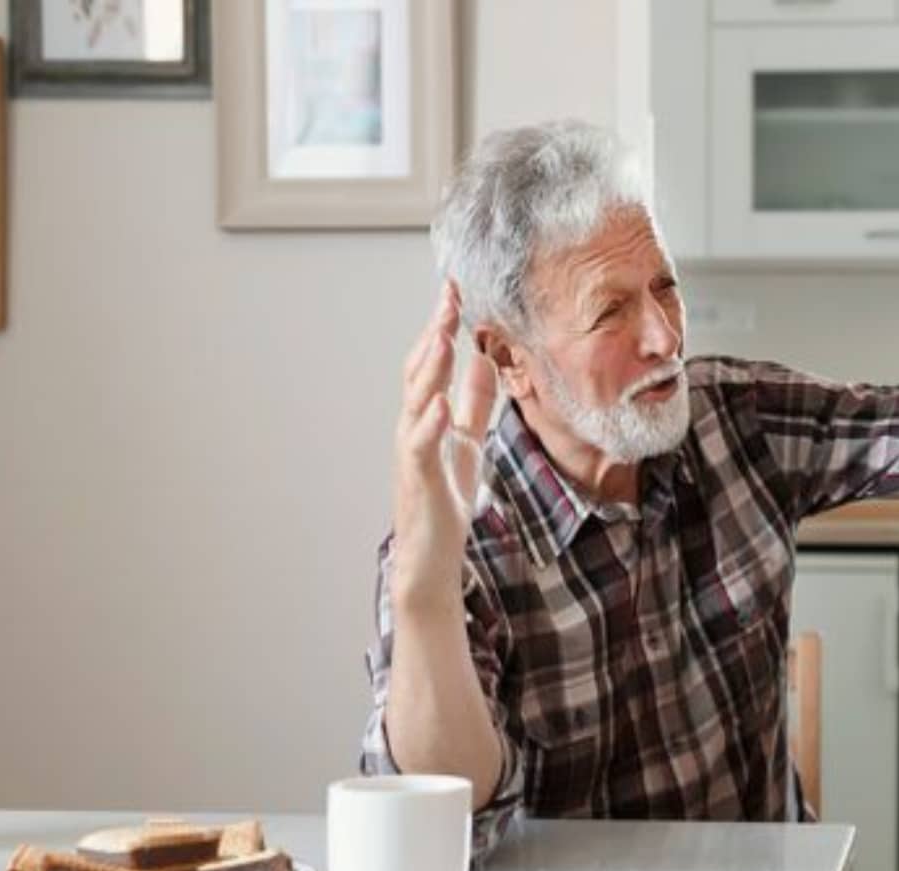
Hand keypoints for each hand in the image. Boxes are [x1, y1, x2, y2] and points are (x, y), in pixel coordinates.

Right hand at [391, 283, 498, 610]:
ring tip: (442, 335)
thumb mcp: (469, 439)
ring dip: (428, 367)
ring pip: (415, 400)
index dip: (442, 325)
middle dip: (432, 332)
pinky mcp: (420, 479)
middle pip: (419, 370)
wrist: (432, 553)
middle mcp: (413, 426)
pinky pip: (420, 446)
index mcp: (427, 414)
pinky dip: (429, 423)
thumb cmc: (446, 498)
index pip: (432, 361)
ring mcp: (412, 451)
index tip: (456, 290)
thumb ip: (475, 402)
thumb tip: (486, 360)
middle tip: (448, 296)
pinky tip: (440, 402)